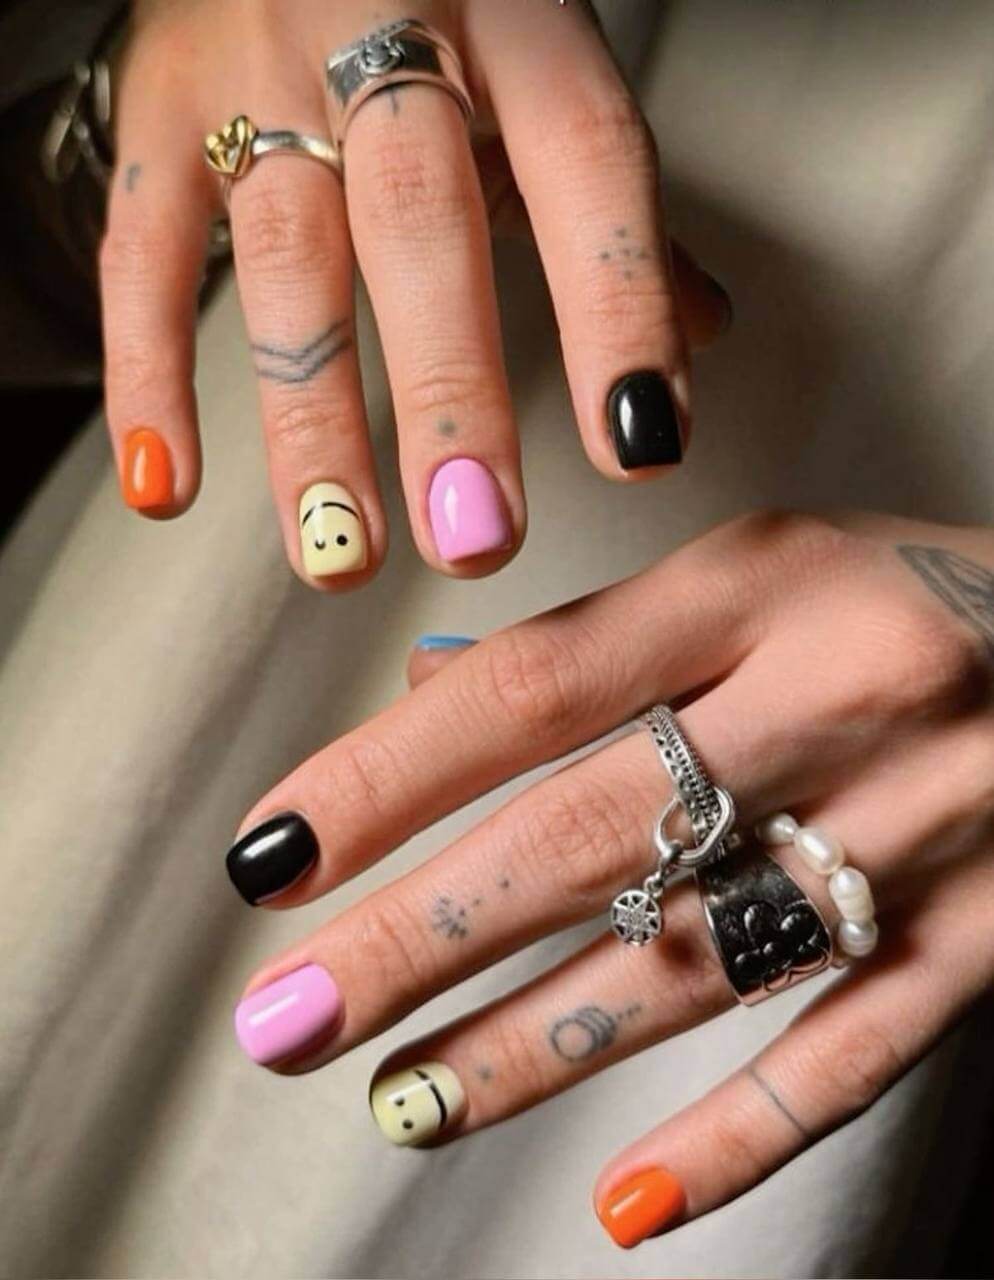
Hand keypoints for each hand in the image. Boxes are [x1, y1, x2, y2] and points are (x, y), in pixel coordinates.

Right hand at [101, 0, 728, 585]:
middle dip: (448, 392)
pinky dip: (149, 373)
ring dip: (311, 423)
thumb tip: (701, 333)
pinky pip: (147, 251)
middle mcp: (386, 29)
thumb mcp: (539, 75)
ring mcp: (259, 68)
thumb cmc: (440, 7)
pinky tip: (168, 487)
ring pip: (287, 259)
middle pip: (420, 221)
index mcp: (516, 19)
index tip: (639, 446)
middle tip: (476, 536)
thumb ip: (611, 209)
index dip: (617, 308)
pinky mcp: (162, 109)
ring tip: (342, 553)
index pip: (585, 163)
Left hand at [223, 510, 993, 1244]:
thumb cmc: (904, 598)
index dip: (385, 776)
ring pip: (693, 970)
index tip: (271, 858)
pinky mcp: (988, 940)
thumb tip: (431, 694)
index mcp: (763, 587)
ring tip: (401, 1098)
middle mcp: (836, 702)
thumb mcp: (764, 568)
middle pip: (589, 841)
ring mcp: (920, 832)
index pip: (533, 689)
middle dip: (420, 941)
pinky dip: (735, 1138)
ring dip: (529, 1051)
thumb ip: (604, 637)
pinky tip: (627, 1201)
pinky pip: (850, 1058)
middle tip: (287, 1018)